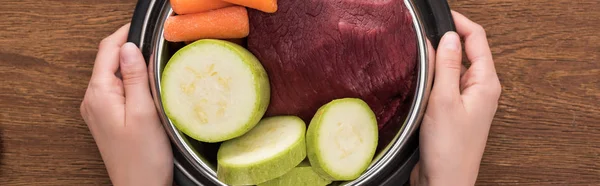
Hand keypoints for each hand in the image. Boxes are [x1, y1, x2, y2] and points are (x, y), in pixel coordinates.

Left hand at [80, 24, 173, 185]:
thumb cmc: (143, 158)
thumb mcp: (144, 112)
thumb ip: (135, 77)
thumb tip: (129, 47)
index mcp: (99, 94)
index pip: (107, 51)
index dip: (125, 35)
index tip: (144, 29)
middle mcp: (93, 100)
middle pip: (110, 62)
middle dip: (132, 51)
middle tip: (158, 52)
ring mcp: (99, 110)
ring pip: (116, 76)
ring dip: (134, 69)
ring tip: (157, 72)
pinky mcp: (109, 118)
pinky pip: (119, 91)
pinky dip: (133, 84)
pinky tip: (150, 92)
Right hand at [410, 11, 501, 185]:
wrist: (444, 181)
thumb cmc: (450, 149)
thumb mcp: (444, 100)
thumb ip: (446, 66)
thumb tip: (448, 37)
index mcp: (486, 83)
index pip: (477, 39)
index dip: (459, 23)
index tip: (440, 16)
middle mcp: (479, 90)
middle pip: (466, 51)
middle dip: (446, 39)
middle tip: (423, 34)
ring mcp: (467, 101)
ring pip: (453, 68)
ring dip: (438, 60)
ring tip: (420, 57)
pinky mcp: (453, 111)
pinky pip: (445, 84)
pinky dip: (433, 77)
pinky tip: (420, 81)